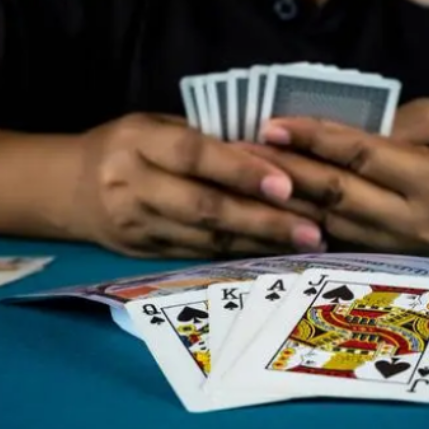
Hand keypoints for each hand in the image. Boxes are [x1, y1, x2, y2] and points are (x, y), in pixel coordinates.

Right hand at [70, 114, 323, 258]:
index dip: (240, 170)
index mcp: (138, 142)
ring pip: (205, 238)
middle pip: (205, 207)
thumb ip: (203, 140)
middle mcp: (135, 186)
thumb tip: (264, 155)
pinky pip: (197, 254)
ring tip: (302, 245)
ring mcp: (139, 226)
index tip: (286, 184)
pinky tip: (270, 254)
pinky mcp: (145, 253)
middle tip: (311, 230)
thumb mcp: (154, 127)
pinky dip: (236, 254)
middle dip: (261, 220)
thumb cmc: (123, 148)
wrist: (69, 190)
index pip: (194, 155)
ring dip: (258, 243)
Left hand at [239, 99, 428, 255]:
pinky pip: (338, 240)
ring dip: (288, 201)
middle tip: (244, 153)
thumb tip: (333, 135)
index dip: (312, 139)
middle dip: (286, 172)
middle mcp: (411, 222)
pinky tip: (276, 211)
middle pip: (336, 195)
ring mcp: (397, 247)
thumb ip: (391, 127)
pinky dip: (306, 224)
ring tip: (251, 180)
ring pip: (330, 223)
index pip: (359, 156)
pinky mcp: (388, 258)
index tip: (271, 126)